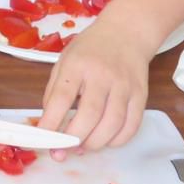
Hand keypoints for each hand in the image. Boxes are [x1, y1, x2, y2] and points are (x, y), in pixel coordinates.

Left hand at [37, 16, 151, 156]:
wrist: (126, 33)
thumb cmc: (89, 50)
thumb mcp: (63, 62)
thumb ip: (55, 92)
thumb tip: (47, 124)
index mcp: (77, 65)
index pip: (62, 97)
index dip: (51, 122)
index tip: (42, 139)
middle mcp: (102, 75)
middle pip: (90, 114)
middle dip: (74, 138)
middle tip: (63, 151)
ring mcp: (124, 85)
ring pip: (113, 123)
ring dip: (95, 143)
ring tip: (82, 148)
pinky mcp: (141, 95)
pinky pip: (132, 125)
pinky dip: (118, 141)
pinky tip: (105, 141)